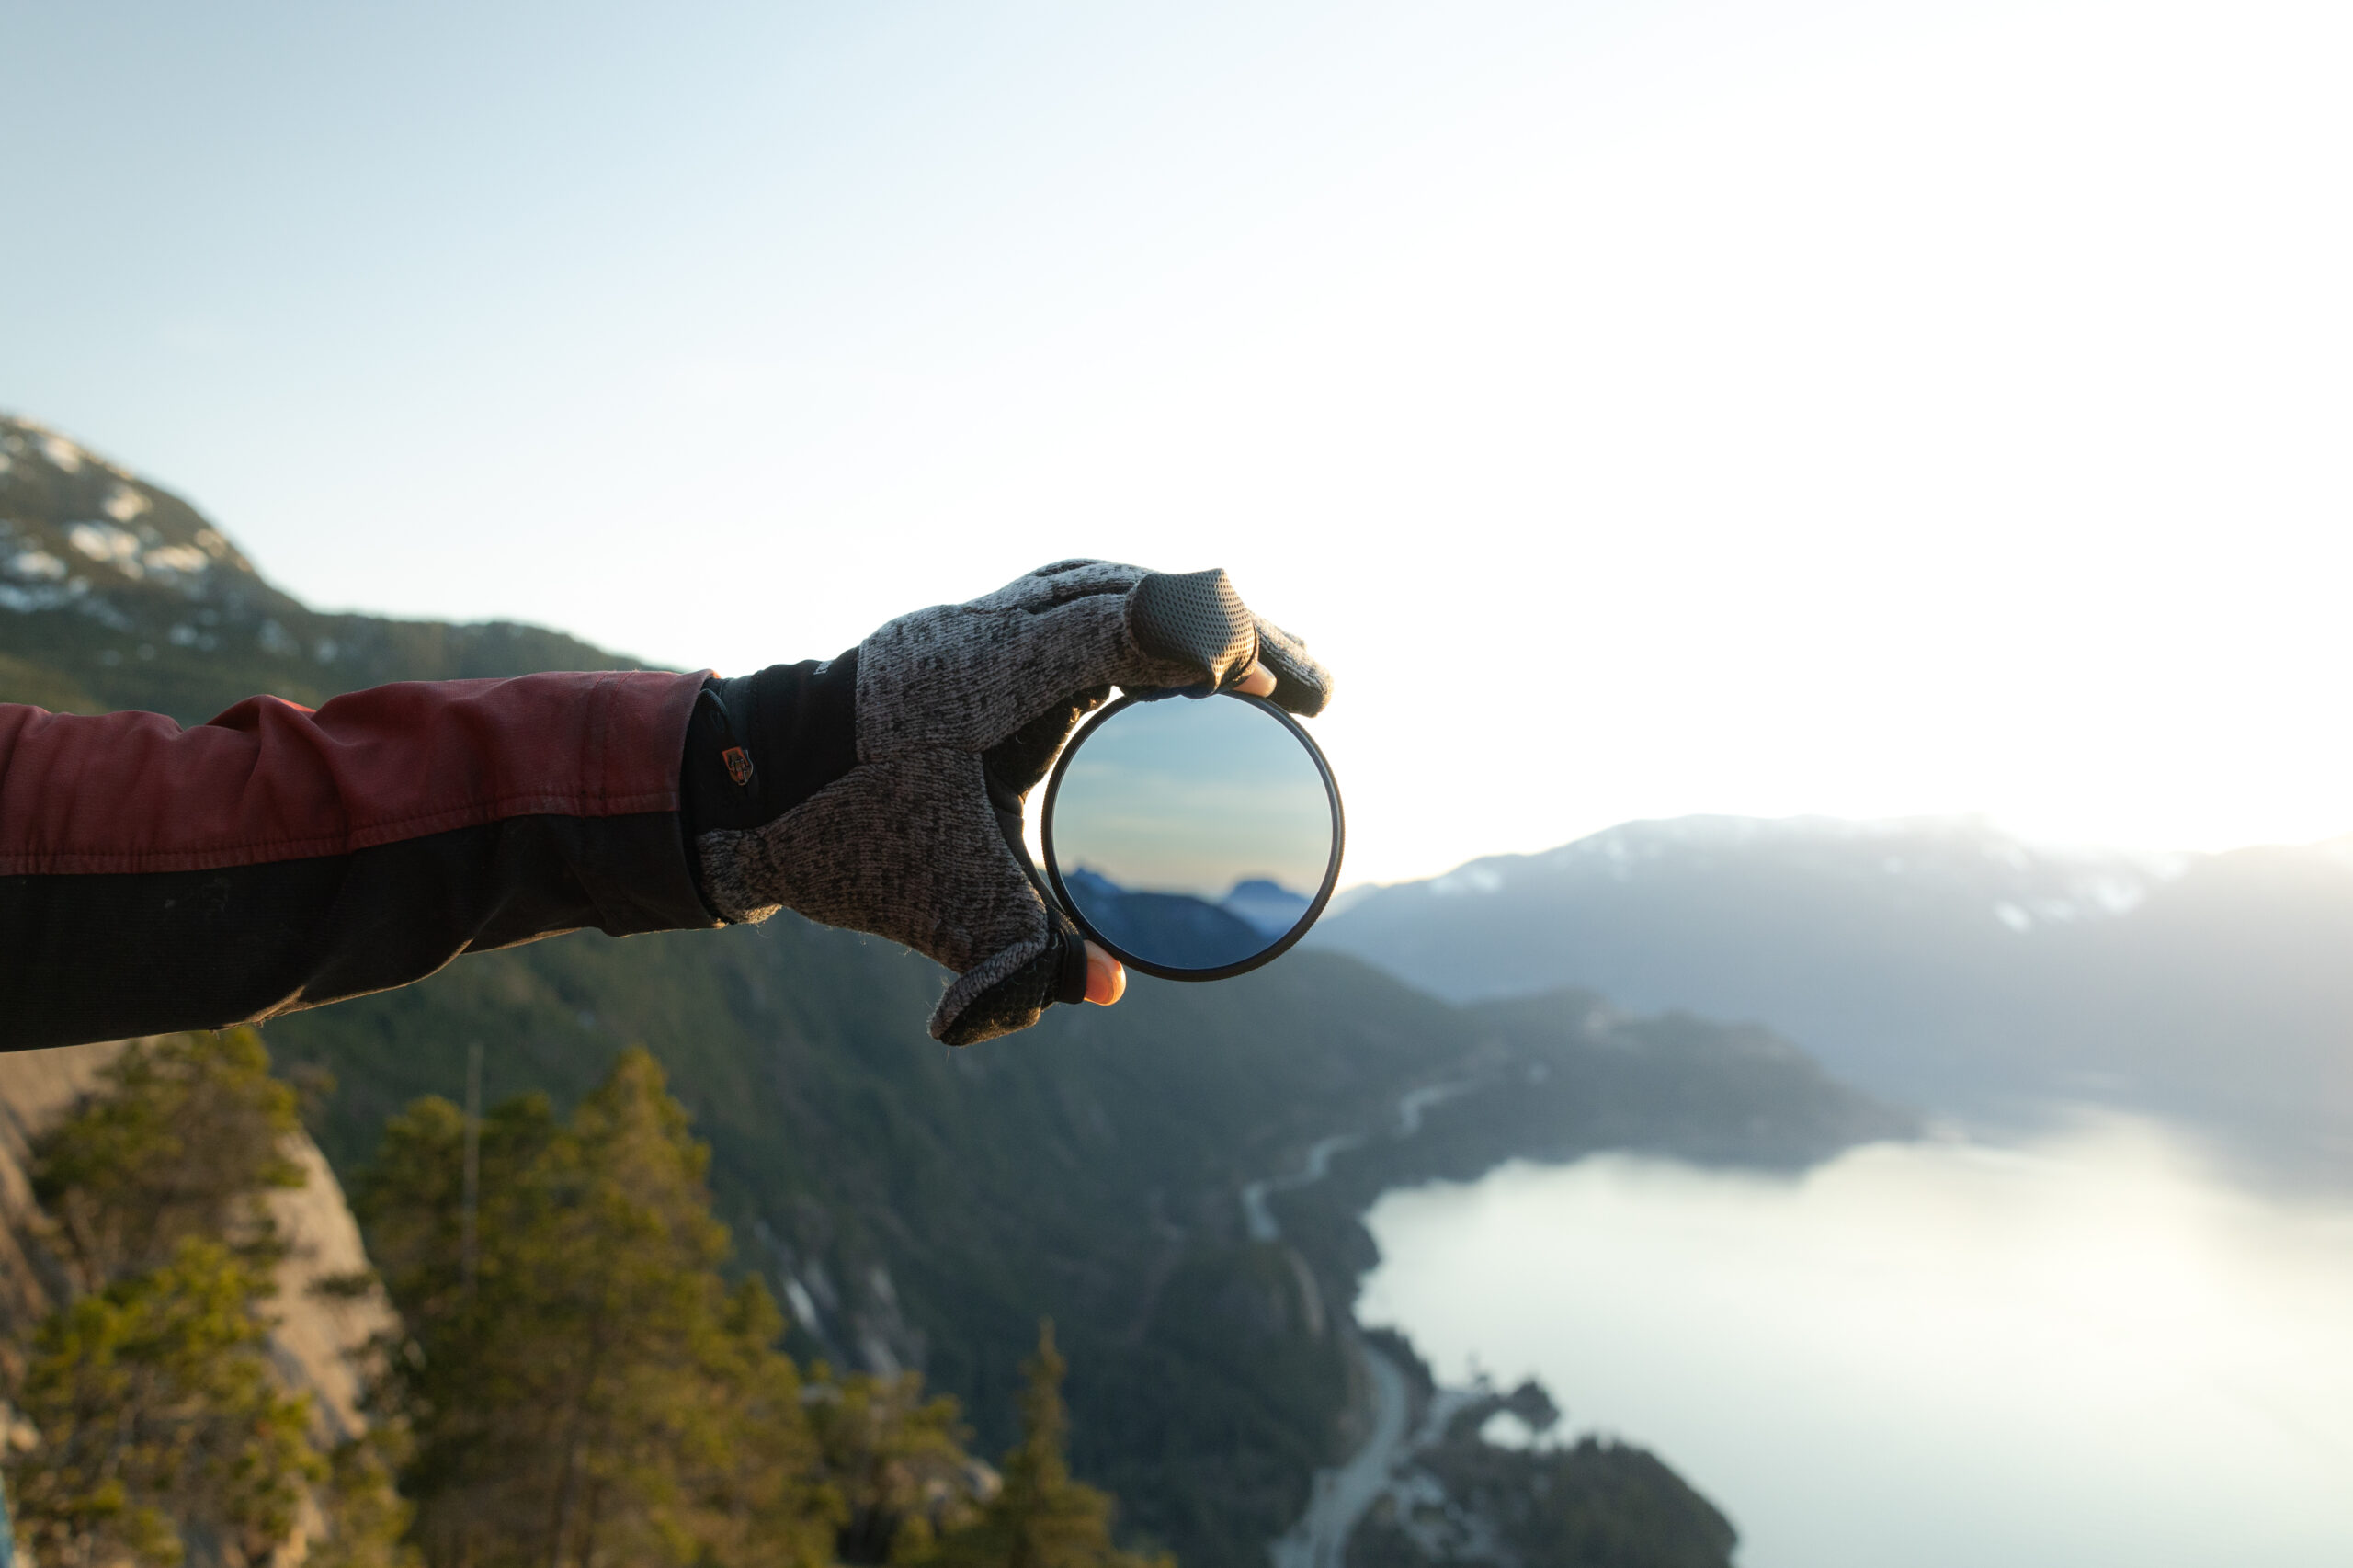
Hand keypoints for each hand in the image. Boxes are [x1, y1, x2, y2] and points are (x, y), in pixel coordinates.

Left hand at [694, 563, 1329, 1043]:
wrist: (740, 791)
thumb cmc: (836, 846)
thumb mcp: (934, 910)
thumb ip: (1017, 959)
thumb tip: (1106, 993)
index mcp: (974, 676)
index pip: (1107, 618)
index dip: (1194, 633)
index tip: (1265, 683)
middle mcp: (981, 628)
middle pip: (1131, 590)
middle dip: (1232, 635)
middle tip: (1312, 695)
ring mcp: (978, 621)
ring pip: (1111, 588)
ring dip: (1195, 626)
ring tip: (1275, 677)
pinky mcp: (980, 635)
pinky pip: (1085, 605)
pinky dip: (1151, 629)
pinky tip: (1192, 675)